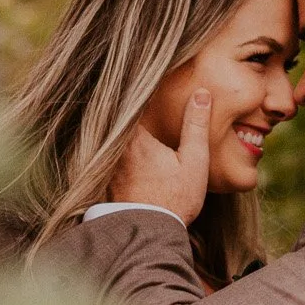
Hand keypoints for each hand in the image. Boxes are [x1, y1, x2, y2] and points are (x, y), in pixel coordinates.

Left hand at [113, 88, 212, 223]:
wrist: (149, 236)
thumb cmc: (175, 200)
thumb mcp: (194, 161)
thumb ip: (196, 125)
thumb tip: (202, 94)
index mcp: (135, 138)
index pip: (130, 100)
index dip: (136, 83)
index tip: (141, 69)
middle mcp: (115, 147)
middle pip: (114, 114)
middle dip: (121, 97)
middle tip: (127, 77)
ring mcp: (106, 163)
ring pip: (107, 132)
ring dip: (114, 119)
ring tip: (121, 100)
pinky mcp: (103, 177)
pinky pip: (103, 150)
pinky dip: (109, 139)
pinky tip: (117, 136)